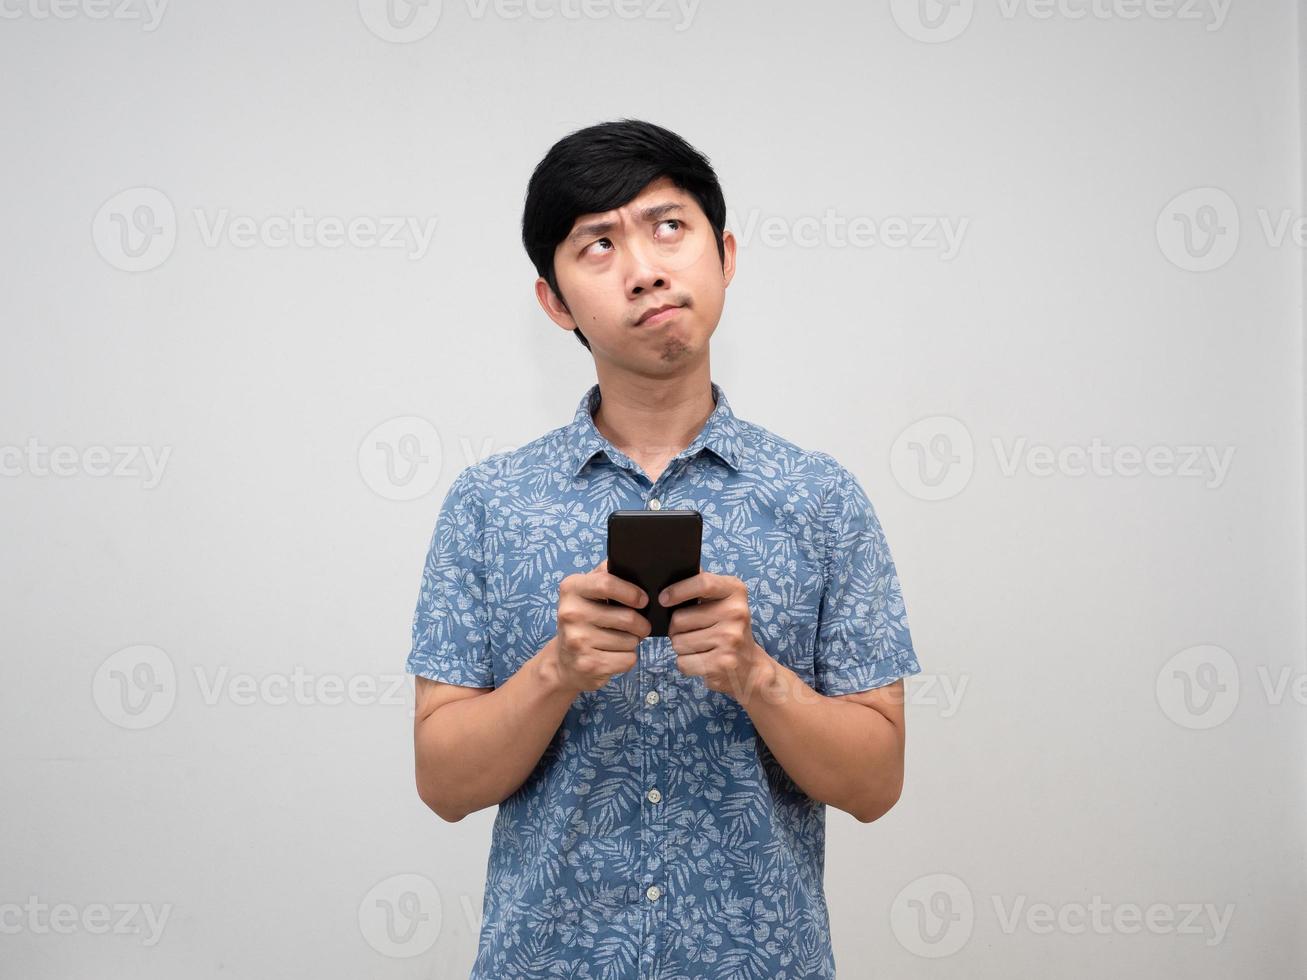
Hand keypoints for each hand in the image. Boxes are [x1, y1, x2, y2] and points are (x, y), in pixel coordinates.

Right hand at [552, 558, 651, 693]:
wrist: (565, 662)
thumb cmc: (584, 621)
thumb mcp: (587, 592)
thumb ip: (605, 574)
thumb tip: (632, 560)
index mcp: (571, 588)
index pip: (607, 583)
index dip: (632, 592)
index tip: (643, 600)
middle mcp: (570, 613)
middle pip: (627, 617)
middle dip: (641, 624)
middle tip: (640, 626)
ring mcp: (577, 640)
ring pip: (630, 640)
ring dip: (633, 641)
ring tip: (620, 640)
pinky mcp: (588, 664)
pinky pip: (628, 659)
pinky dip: (628, 658)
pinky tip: (614, 655)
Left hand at [662, 570, 773, 700]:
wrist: (751, 668)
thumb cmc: (728, 629)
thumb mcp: (723, 601)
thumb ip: (701, 585)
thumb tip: (672, 569)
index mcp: (735, 591)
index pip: (702, 583)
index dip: (677, 591)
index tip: (663, 599)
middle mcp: (736, 613)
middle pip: (679, 619)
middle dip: (676, 629)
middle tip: (691, 631)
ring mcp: (730, 639)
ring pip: (678, 642)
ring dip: (681, 647)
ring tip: (700, 646)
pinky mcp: (722, 663)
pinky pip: (683, 662)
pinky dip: (686, 663)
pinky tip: (702, 660)